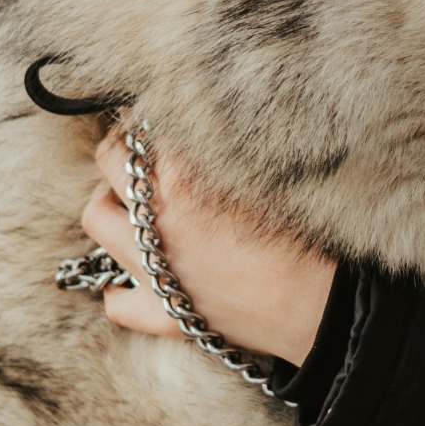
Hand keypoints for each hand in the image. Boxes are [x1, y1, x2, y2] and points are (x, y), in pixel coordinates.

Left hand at [83, 128, 336, 367]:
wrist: (328, 305)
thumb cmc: (314, 234)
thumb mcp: (272, 171)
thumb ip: (227, 144)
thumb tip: (208, 123)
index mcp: (186, 176)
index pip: (148, 125)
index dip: (157, 113)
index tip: (168, 111)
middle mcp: (159, 218)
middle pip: (109, 159)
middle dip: (125, 147)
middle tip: (146, 148)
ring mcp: (154, 267)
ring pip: (97, 218)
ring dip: (110, 202)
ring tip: (133, 203)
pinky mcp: (163, 314)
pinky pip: (117, 302)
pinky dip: (119, 287)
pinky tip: (135, 275)